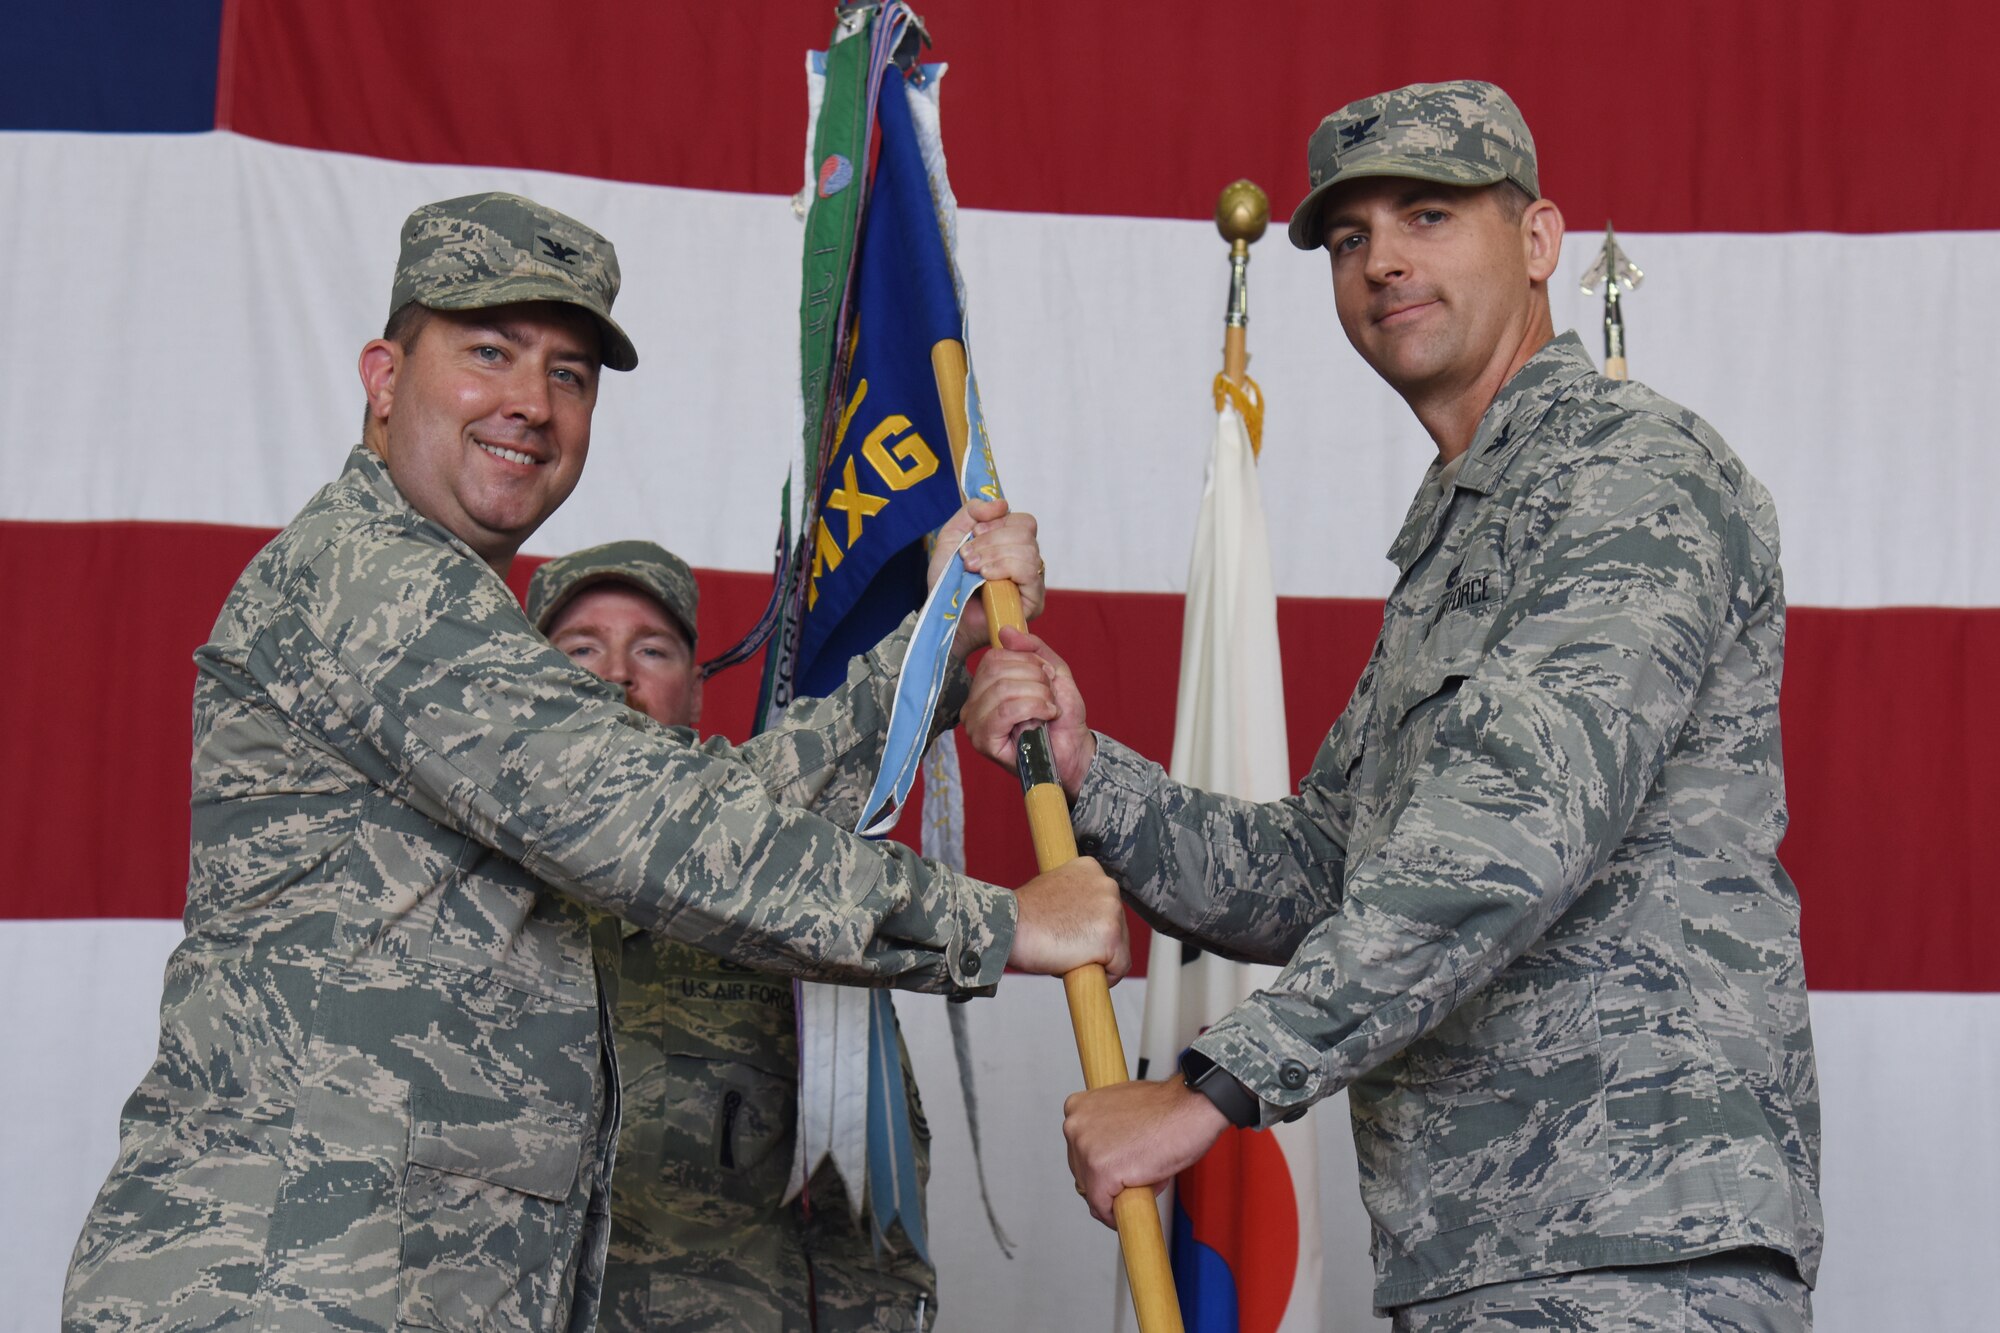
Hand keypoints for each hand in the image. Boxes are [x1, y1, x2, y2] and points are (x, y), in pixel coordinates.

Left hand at [931, 498, 1044, 659]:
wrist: (944, 615)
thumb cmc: (948, 582)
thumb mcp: (953, 536)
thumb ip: (972, 511)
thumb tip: (1002, 504)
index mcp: (1012, 544)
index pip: (1021, 520)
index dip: (997, 523)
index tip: (973, 534)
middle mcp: (1028, 560)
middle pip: (1025, 531)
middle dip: (990, 540)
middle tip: (968, 558)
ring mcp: (1033, 581)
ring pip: (1027, 549)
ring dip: (993, 555)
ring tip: (973, 569)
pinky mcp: (1035, 600)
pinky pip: (1030, 572)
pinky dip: (1004, 568)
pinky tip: (986, 577)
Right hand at [964, 627, 1095, 796]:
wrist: (1074, 750)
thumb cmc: (1062, 716)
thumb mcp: (1053, 672)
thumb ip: (1033, 648)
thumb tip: (1005, 632)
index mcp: (985, 686)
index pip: (995, 657)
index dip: (1027, 661)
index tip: (1047, 676)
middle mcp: (973, 704)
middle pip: (998, 671)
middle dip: (1035, 678)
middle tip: (1050, 694)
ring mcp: (975, 724)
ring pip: (1003, 690)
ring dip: (1038, 695)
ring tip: (1049, 708)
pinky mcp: (984, 742)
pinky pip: (1005, 711)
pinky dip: (1033, 708)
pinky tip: (1046, 716)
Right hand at [1006, 856, 1129, 981]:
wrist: (1007, 926)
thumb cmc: (1022, 916)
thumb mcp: (1052, 891)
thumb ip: (1074, 899)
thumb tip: (1083, 921)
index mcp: (1090, 869)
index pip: (1104, 905)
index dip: (1088, 925)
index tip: (1071, 932)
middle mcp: (1107, 884)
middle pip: (1117, 926)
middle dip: (1095, 942)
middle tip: (1064, 946)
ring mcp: (1112, 910)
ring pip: (1119, 947)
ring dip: (1097, 958)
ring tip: (1065, 954)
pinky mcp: (1111, 937)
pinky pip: (1120, 967)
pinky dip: (1104, 976)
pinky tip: (1078, 968)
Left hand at [1063, 1078, 1229, 1226]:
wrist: (1189, 1109)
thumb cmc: (1166, 1109)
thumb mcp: (1123, 1111)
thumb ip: (1108, 1133)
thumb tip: (1109, 1160)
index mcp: (1078, 1107)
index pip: (1077, 1150)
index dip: (1096, 1165)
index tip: (1109, 1175)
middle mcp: (1075, 1126)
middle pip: (1080, 1171)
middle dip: (1102, 1182)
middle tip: (1127, 1184)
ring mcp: (1086, 1150)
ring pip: (1090, 1191)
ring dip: (1111, 1197)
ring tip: (1136, 1190)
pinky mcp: (1102, 1172)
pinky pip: (1102, 1207)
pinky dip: (1113, 1215)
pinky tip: (1126, 1212)